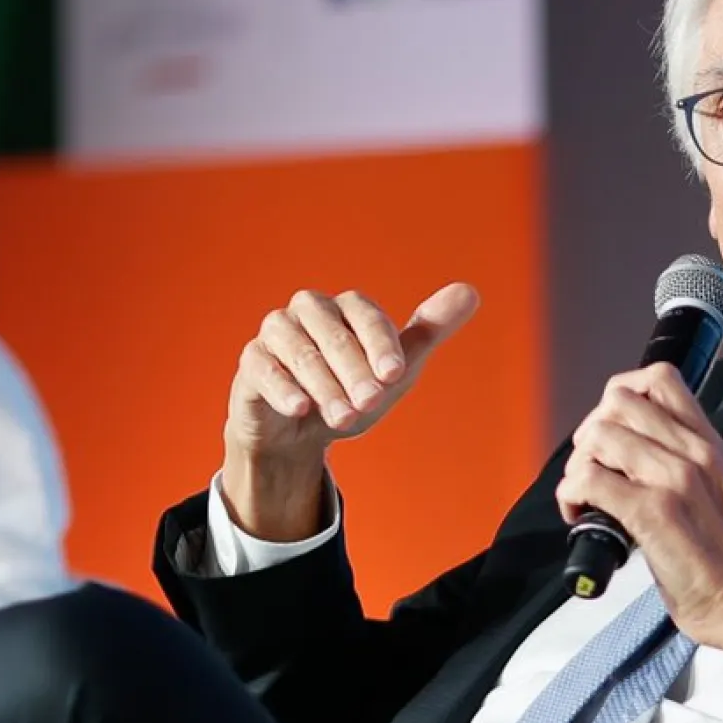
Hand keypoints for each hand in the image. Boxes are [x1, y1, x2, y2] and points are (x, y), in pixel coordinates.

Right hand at [222, 283, 479, 539]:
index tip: (394, 375)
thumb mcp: (395, 368)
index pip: (365, 316)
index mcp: (346, 308)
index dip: (381, 344)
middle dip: (354, 370)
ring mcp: (276, 333)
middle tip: (370, 402)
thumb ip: (429, 331)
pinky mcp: (252, 362)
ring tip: (344, 416)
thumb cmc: (352, 390)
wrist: (303, 430)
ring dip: (324, 385)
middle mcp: (309, 311)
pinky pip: (264, 369)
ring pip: (299, 351)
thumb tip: (470, 292)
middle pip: (332, 333)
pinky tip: (301, 409)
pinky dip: (283, 388)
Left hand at [554, 364, 722, 659]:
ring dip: (578, 466)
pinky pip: (589, 478)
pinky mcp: (653, 512)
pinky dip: (571, 496)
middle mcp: (692, 452)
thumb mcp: (712, 489)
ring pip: (597, 436)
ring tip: (587, 499)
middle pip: (616, 400)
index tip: (613, 436)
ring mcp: (673, 479)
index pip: (659, 377)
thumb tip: (624, 449)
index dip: (621, 397)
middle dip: (591, 434)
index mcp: (706, 443)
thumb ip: (678, 460)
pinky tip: (580, 516)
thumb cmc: (722, 559)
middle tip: (594, 472)